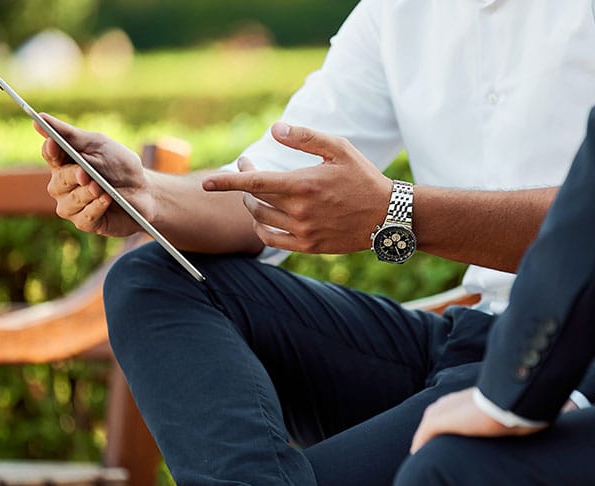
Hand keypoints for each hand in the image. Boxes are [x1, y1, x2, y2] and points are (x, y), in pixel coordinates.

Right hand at [36, 114, 151, 236]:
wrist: (145, 192)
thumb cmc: (120, 166)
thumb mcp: (99, 145)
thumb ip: (71, 135)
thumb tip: (40, 118)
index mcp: (64, 163)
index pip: (50, 155)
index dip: (51, 150)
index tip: (54, 144)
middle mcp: (63, 186)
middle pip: (58, 180)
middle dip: (72, 176)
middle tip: (85, 174)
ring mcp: (72, 205)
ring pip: (70, 201)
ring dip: (87, 193)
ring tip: (101, 187)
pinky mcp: (86, 222)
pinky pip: (84, 217)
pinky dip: (96, 208)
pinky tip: (107, 199)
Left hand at [202, 122, 392, 253]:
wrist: (387, 216)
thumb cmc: (363, 177)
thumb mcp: (339, 148)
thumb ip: (305, 137)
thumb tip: (274, 129)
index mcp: (303, 184)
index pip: (254, 182)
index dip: (227, 182)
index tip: (207, 182)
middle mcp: (299, 211)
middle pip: (255, 199)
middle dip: (244, 183)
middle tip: (249, 167)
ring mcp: (303, 232)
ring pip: (261, 219)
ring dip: (252, 205)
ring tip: (257, 192)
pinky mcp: (308, 246)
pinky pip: (271, 240)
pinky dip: (261, 228)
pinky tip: (262, 218)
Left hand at [410, 387, 546, 453]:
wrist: (513, 401)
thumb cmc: (523, 404)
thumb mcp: (520, 408)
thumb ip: (523, 411)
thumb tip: (558, 413)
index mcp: (469, 398)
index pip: (453, 411)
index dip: (450, 425)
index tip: (452, 440)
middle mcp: (453, 401)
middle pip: (436, 418)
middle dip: (433, 433)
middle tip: (431, 453)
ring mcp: (445, 410)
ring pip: (429, 427)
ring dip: (426, 442)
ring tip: (424, 459)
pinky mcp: (440, 420)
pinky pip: (423, 436)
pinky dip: (420, 445)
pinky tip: (418, 457)